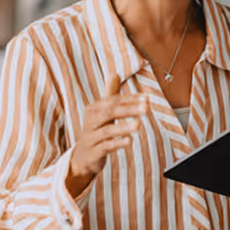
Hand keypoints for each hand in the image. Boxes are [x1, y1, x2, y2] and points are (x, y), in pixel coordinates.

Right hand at [66, 75, 147, 197]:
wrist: (83, 156)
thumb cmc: (96, 131)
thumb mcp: (102, 113)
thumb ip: (109, 95)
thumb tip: (114, 73)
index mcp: (94, 110)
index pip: (113, 101)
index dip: (130, 99)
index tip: (147, 98)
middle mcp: (90, 122)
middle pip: (109, 113)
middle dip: (128, 109)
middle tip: (146, 108)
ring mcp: (91, 138)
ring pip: (107, 131)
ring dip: (123, 127)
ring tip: (139, 125)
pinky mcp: (93, 153)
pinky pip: (105, 147)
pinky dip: (117, 143)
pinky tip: (129, 141)